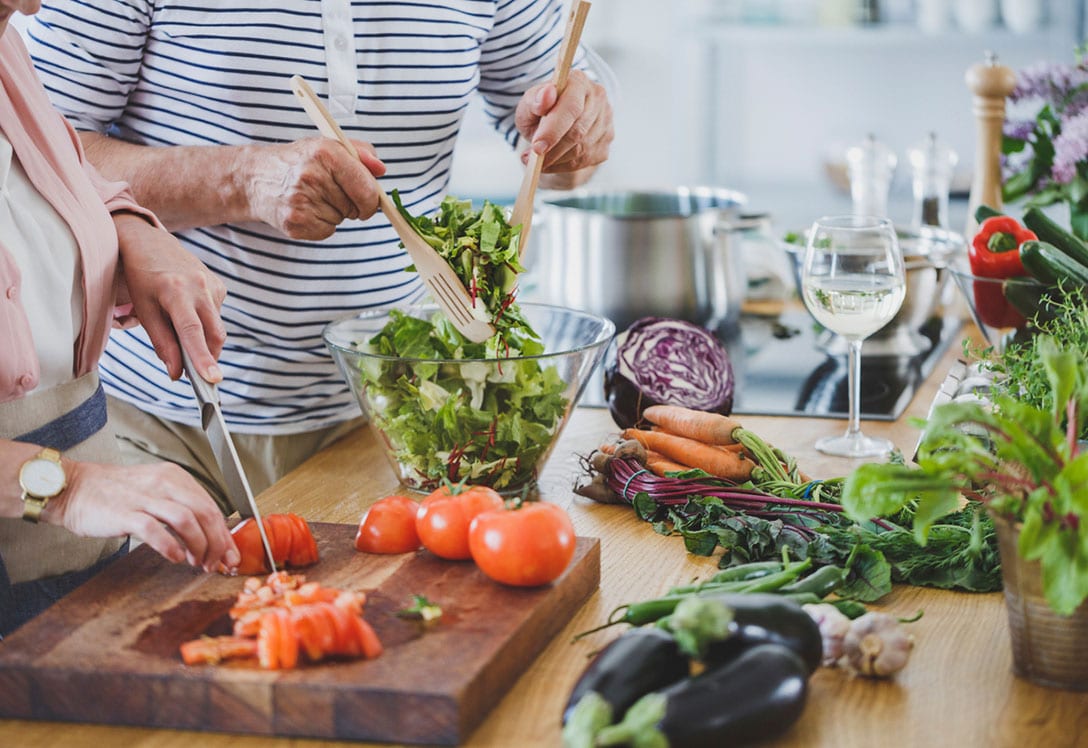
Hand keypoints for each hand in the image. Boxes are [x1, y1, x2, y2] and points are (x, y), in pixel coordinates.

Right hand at [46, 460, 239, 572]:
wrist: (76, 487)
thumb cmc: (118, 494)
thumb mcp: (156, 492)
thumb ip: (182, 510)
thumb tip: (210, 537)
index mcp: (176, 478)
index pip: (212, 507)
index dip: (224, 534)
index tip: (230, 555)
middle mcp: (164, 483)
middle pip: (205, 513)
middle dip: (216, 543)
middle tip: (215, 563)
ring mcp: (145, 497)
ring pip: (186, 520)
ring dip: (198, 546)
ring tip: (197, 563)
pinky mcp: (125, 513)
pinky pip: (155, 530)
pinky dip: (171, 547)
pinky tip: (176, 558)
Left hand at [113, 213, 226, 381]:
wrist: (150, 243)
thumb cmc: (142, 279)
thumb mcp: (144, 310)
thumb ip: (162, 343)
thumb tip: (176, 373)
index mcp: (175, 291)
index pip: (192, 332)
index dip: (202, 358)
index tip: (212, 379)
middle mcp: (199, 286)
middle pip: (214, 334)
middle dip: (208, 357)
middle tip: (196, 373)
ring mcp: (213, 284)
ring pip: (216, 327)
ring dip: (202, 338)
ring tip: (177, 324)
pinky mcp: (220, 286)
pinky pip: (217, 316)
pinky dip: (204, 323)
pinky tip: (188, 309)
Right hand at [240, 137, 386, 239]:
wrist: (256, 178)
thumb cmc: (299, 161)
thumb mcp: (328, 146)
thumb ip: (361, 154)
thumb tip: (381, 170)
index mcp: (326, 153)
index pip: (367, 189)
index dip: (372, 199)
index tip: (368, 200)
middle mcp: (312, 176)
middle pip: (356, 208)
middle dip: (351, 204)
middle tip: (330, 191)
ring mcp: (301, 201)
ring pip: (341, 219)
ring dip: (334, 213)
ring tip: (312, 197)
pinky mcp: (294, 223)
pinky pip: (327, 231)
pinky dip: (321, 224)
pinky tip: (306, 209)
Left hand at [515, 70, 612, 177]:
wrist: (554, 119)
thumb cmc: (540, 110)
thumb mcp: (529, 104)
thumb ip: (534, 100)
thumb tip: (547, 95)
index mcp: (578, 81)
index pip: (571, 107)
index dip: (553, 130)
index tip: (537, 147)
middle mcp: (597, 97)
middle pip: (578, 132)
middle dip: (552, 150)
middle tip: (531, 159)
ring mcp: (606, 119)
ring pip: (582, 149)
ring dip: (557, 160)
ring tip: (537, 161)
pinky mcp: (607, 140)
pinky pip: (586, 160)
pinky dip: (565, 166)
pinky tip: (552, 162)